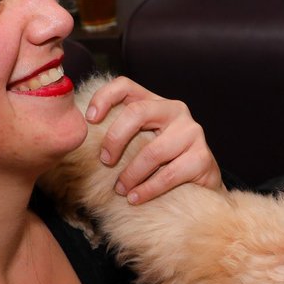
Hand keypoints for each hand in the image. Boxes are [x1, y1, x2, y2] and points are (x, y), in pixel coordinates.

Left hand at [84, 76, 222, 202]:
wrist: (201, 183)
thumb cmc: (163, 162)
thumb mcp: (141, 141)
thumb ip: (122, 134)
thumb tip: (81, 138)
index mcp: (156, 102)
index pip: (125, 86)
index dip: (104, 98)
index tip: (89, 121)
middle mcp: (175, 111)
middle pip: (137, 112)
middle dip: (115, 139)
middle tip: (105, 161)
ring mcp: (192, 132)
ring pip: (152, 151)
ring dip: (131, 174)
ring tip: (120, 190)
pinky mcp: (202, 157)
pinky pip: (168, 175)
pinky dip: (148, 189)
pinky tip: (135, 198)